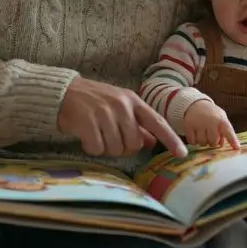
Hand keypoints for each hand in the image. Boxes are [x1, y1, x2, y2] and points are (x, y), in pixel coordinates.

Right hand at [58, 77, 187, 157]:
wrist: (64, 92)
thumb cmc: (95, 101)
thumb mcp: (119, 106)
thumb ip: (137, 123)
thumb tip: (152, 142)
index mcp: (133, 101)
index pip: (157, 122)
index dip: (170, 139)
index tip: (182, 154)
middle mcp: (121, 106)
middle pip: (133, 143)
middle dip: (123, 147)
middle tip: (109, 136)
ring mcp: (104, 113)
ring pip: (116, 149)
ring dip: (106, 147)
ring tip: (96, 133)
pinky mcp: (88, 122)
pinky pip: (97, 149)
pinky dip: (91, 147)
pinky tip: (86, 136)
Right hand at [183, 100, 239, 148]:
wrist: (194, 104)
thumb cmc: (211, 114)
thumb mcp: (221, 118)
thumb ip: (224, 131)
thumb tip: (221, 145)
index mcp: (221, 119)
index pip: (228, 131)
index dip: (233, 140)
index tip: (237, 148)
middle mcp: (210, 121)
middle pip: (213, 142)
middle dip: (212, 142)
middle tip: (210, 136)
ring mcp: (199, 123)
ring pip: (202, 143)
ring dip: (203, 142)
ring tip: (203, 134)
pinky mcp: (188, 125)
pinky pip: (192, 141)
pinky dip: (194, 141)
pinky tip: (195, 134)